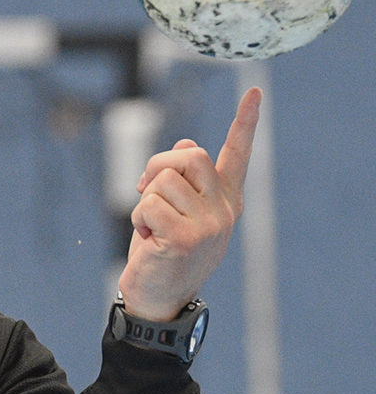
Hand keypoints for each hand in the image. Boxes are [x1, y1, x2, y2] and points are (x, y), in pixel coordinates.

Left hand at [117, 87, 261, 320]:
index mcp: (225, 201)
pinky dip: (138, 219)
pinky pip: (149, 204)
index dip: (245, 123)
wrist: (159, 300)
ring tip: (150, 228)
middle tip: (144, 189)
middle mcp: (223, 210)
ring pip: (163, 180)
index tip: (254, 92)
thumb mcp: (175, 212)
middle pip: (190, 156)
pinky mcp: (187, 237)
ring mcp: (209, 224)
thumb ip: (184, 181)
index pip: (237, 155)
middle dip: (157, 165)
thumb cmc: (163, 252)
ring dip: (144, 201)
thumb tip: (187, 143)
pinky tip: (148, 240)